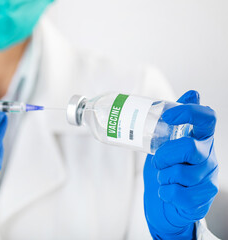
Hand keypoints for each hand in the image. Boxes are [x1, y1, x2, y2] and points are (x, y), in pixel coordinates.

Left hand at [143, 90, 217, 238]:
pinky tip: (167, 192)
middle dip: (164, 155)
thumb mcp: (169, 142)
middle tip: (158, 161)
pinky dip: (166, 193)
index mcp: (201, 139)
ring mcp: (208, 178)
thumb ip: (178, 121)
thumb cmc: (169, 168)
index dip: (189, 113)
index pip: (207, 119)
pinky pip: (178, 194)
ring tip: (164, 178)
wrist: (169, 202)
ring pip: (180, 174)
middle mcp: (208, 157)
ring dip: (163, 177)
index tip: (168, 117)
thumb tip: (193, 92)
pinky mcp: (202, 199)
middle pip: (188, 148)